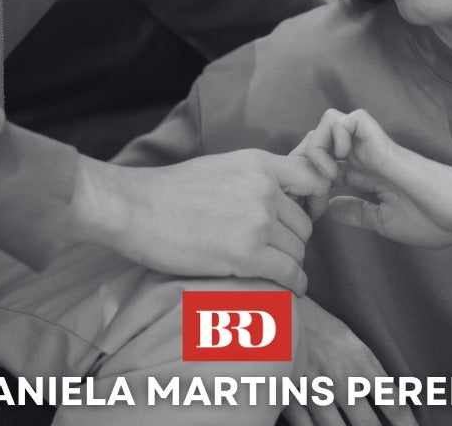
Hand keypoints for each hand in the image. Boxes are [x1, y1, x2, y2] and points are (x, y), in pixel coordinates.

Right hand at [70, 150, 331, 293]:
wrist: (136, 208)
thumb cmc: (172, 190)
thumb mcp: (223, 166)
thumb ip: (256, 177)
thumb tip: (282, 194)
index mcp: (259, 164)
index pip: (312, 178)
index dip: (315, 200)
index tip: (308, 214)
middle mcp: (265, 189)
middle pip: (304, 224)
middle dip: (294, 240)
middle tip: (279, 250)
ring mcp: (258, 222)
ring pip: (297, 250)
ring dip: (290, 263)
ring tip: (277, 269)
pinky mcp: (247, 255)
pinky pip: (288, 273)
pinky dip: (294, 284)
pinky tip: (290, 288)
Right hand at [284, 296, 416, 425]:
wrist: (274, 303)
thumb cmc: (313, 319)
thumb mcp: (347, 338)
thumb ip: (366, 369)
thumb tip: (387, 397)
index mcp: (360, 362)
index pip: (394, 404)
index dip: (408, 424)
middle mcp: (340, 380)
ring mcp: (314, 392)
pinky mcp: (288, 397)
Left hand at [299, 108, 451, 248]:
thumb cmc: (435, 220)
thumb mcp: (385, 221)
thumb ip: (358, 212)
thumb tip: (332, 208)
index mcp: (367, 174)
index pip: (326, 159)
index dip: (310, 173)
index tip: (308, 200)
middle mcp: (366, 156)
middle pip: (322, 135)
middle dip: (306, 156)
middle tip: (310, 185)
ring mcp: (374, 146)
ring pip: (331, 120)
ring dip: (320, 145)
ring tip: (328, 175)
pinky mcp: (384, 143)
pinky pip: (351, 120)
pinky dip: (337, 137)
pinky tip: (340, 165)